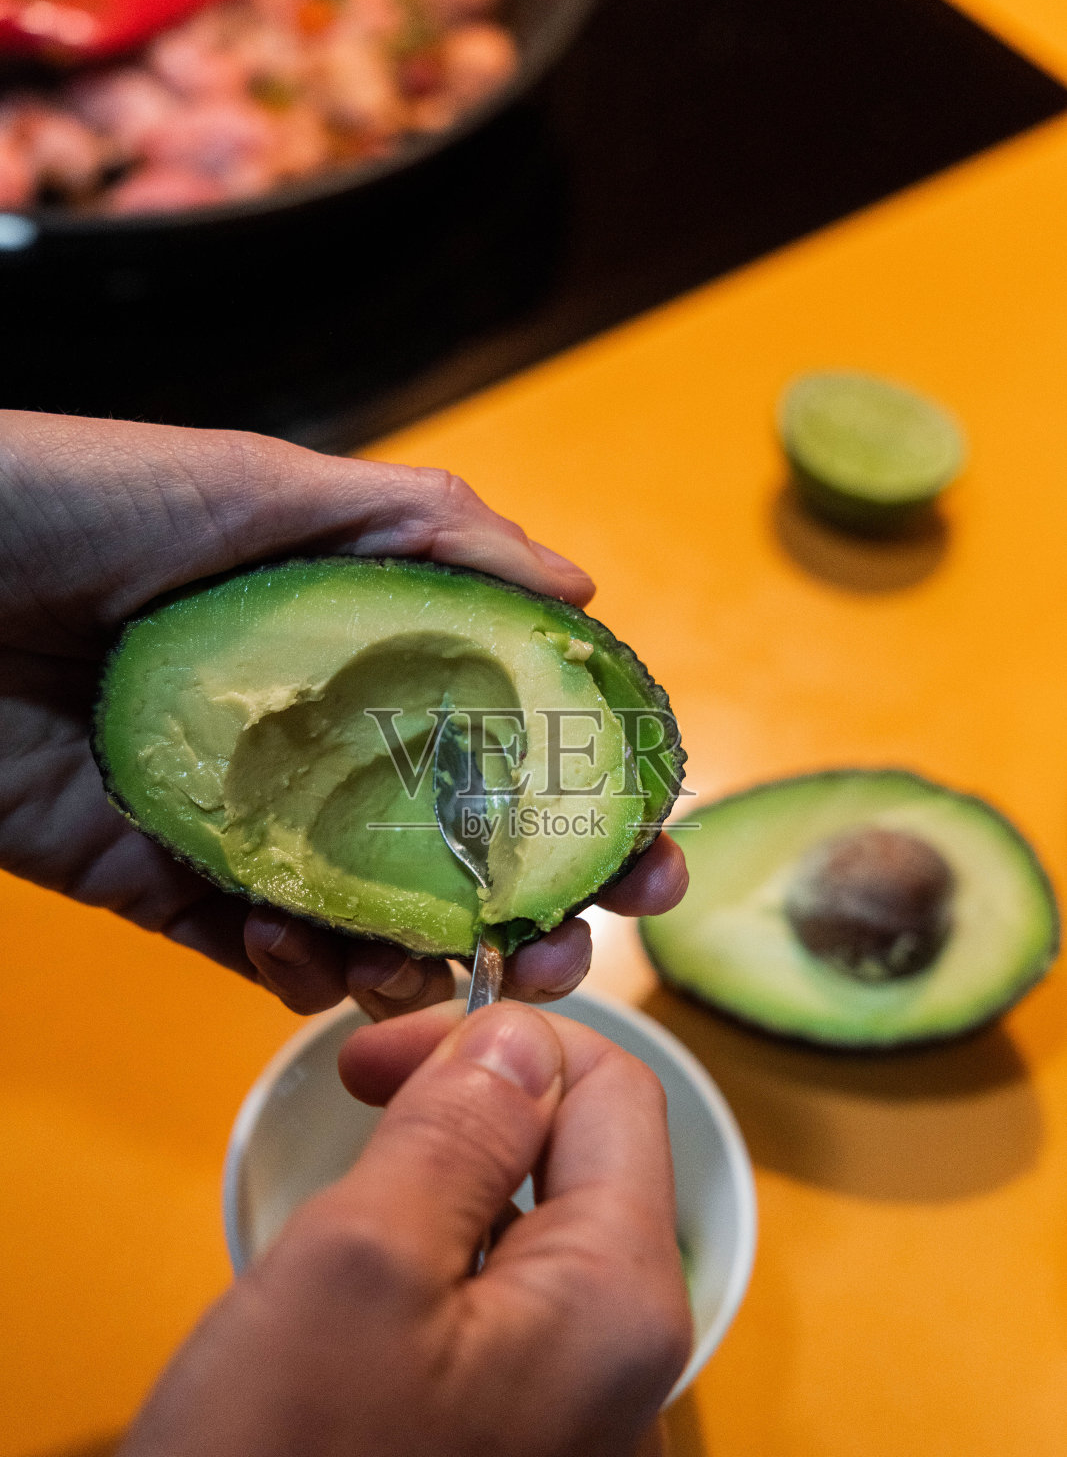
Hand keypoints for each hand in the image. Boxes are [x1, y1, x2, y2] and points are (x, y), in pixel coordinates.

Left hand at [0, 410, 686, 1016]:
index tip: (647, 837)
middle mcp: (307, 733)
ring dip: (430, 956)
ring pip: (365, 912)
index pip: (498, 723)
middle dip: (532, 900)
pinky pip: (248, 948)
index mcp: (348, 640)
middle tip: (579, 940)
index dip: (583, 784)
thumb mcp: (257, 481)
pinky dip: (301, 975)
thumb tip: (579, 585)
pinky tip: (317, 965)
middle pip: (451, 837)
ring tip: (458, 973)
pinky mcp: (152, 877)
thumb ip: (422, 527)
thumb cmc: (72, 501)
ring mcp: (236, 813)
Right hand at [82, 1001, 691, 1456]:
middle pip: (582, 1169)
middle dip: (471, 1115)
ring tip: (341, 1222)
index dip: (501, 1044)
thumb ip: (460, 1128)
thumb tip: (525, 1033)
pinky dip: (436, 1278)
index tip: (380, 1056)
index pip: (615, 1094)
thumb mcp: (360, 1262)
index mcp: (623, 1305)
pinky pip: (500, 1328)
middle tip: (353, 1116)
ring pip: (532, 1245)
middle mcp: (628, 1374)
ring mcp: (575, 1436)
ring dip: (444, 1194)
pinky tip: (354, 1310)